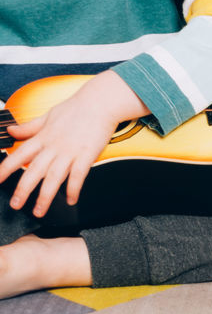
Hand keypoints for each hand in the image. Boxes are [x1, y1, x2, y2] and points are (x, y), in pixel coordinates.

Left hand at [0, 71, 145, 216]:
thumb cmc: (77, 108)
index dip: (5, 169)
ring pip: (54, 177)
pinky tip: (70, 200)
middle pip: (34, 171)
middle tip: (15, 205)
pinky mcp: (87, 154)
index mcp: (43, 137)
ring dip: (45, 196)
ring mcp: (70, 151)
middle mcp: (54, 146)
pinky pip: (78, 175)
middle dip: (23, 190)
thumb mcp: (48, 115)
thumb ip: (29, 127)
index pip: (19, 155)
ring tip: (39, 211)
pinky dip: (73, 189)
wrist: (101, 102)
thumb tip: (11, 130)